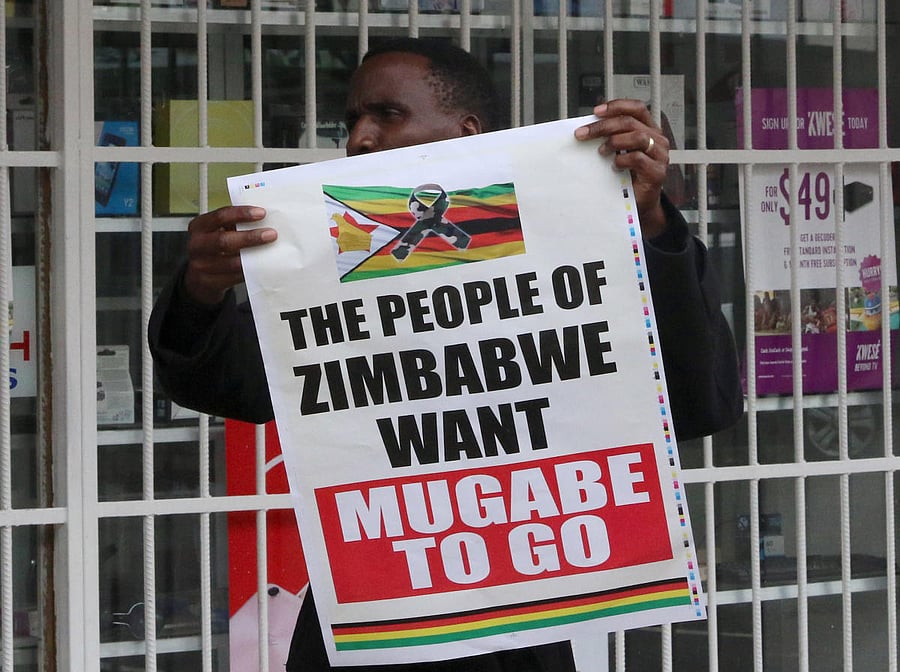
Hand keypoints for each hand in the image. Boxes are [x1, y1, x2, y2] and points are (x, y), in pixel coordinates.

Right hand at [183, 205, 275, 305]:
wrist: (199, 277)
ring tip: (270, 250)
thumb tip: (262, 220)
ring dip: (254, 256)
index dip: (242, 214)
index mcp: (199, 227)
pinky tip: (262, 264)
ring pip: (232, 262)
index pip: (220, 217)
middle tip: (271, 234)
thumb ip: (233, 225)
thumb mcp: (216, 231)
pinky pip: (235, 277)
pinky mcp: (210, 283)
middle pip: (224, 240)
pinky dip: (251, 270)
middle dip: (250, 237)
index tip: (261, 213)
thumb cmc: (212, 249)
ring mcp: (201, 266)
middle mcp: (197, 246)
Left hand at [574, 99, 668, 238]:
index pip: (637, 108)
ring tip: (601, 151)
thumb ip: (612, 137)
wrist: (640, 203)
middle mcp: (657, 139)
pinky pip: (638, 159)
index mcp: (649, 129)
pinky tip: (614, 166)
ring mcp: (660, 155)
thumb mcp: (620, 151)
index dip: (617, 106)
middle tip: (583, 134)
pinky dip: (622, 160)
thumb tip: (588, 128)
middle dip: (603, 126)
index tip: (596, 112)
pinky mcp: (657, 172)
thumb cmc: (629, 175)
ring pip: (637, 137)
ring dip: (613, 141)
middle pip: (630, 122)